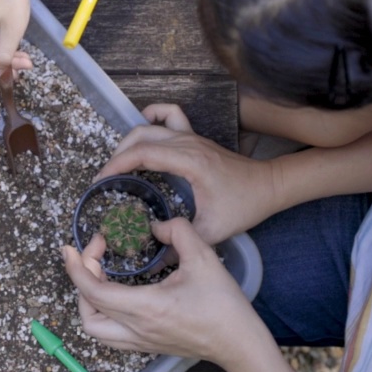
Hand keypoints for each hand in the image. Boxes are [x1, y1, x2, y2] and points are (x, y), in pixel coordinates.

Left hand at [62, 218, 261, 365]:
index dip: (76, 267)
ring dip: (88, 300)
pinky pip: (109, 335)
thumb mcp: (204, 258)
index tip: (70, 247)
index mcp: (145, 308)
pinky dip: (101, 313)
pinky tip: (114, 293)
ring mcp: (140, 342)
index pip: (93, 290)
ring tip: (100, 275)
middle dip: (80, 280)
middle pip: (86, 311)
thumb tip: (156, 225)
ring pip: (94, 328)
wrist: (241, 345)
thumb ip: (178, 231)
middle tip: (95, 256)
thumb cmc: (224, 306)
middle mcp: (136, 329)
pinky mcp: (146, 346)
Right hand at [97, 104, 281, 243]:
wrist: (269, 186)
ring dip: (130, 138)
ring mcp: (191, 136)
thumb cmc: (244, 205)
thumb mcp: (213, 230)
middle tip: (107, 177)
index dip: (117, 164)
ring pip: (150, 124)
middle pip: (141, 136)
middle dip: (118, 154)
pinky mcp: (195, 137)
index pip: (143, 153)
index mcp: (189, 161)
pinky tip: (145, 134)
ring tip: (120, 160)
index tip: (102, 180)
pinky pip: (169, 114)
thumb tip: (155, 257)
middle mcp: (188, 143)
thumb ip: (182, 242)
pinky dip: (152, 116)